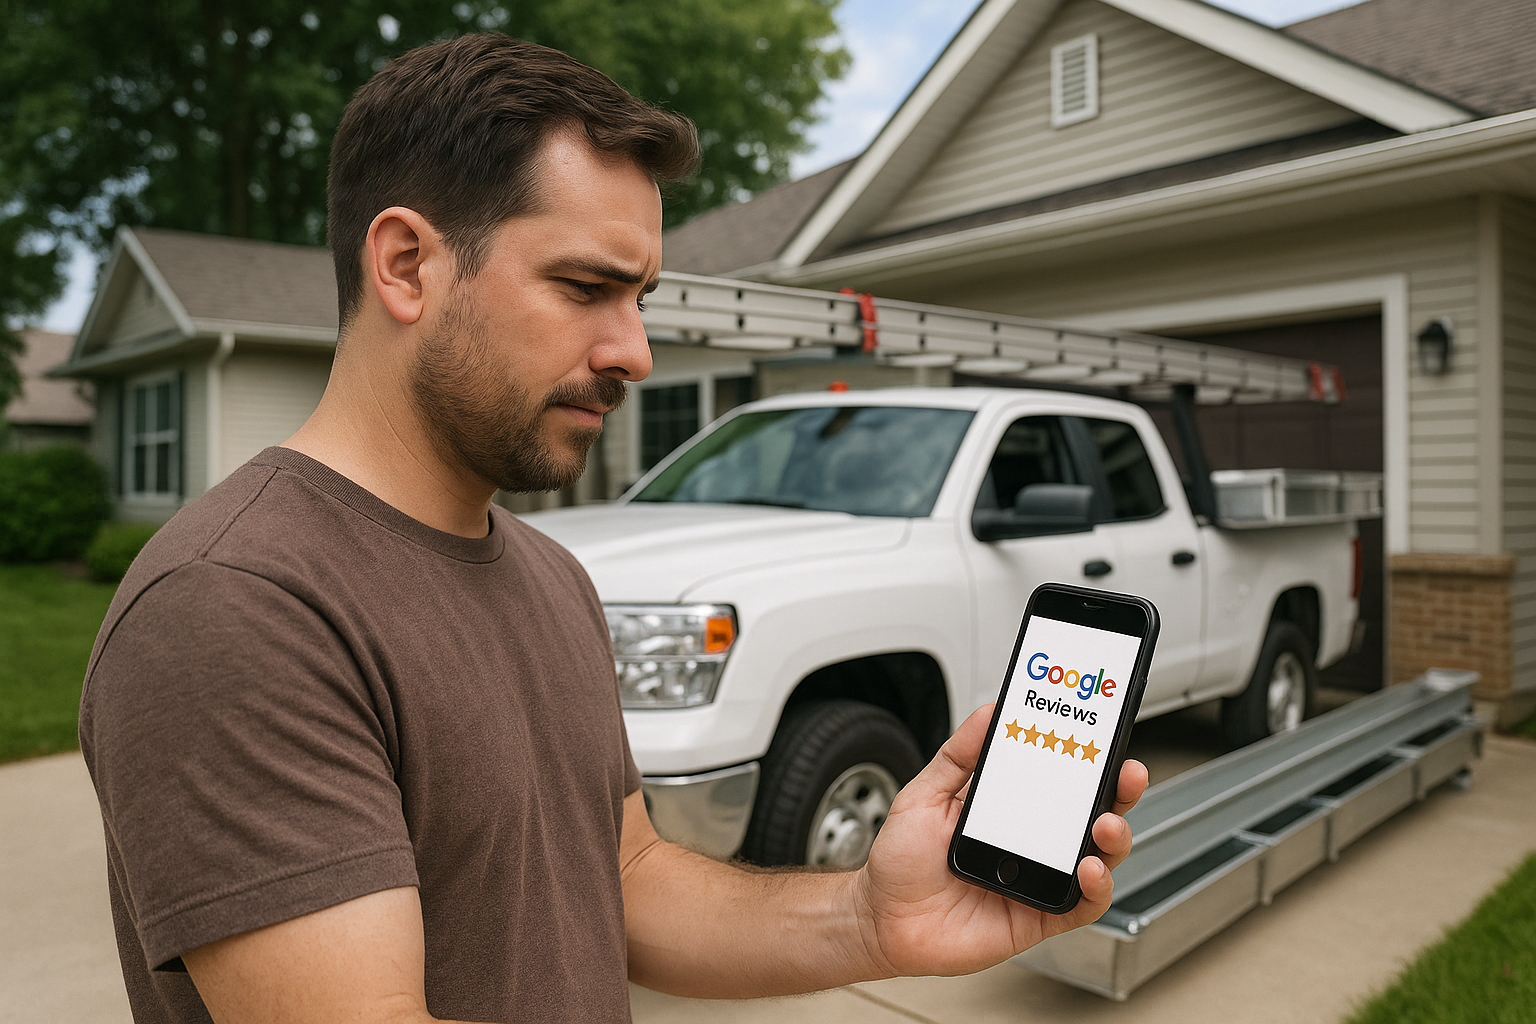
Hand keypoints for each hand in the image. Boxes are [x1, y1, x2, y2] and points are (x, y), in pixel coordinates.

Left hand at [850, 704, 1147, 978]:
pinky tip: (1089, 869)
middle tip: (1126, 772)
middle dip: (1118, 790)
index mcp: (1008, 807)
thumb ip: (959, 755)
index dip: (1086, 756)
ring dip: (1113, 837)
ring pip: (1098, 856)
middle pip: (1091, 812)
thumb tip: (989, 713)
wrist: (882, 919)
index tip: (1101, 731)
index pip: (1059, 777)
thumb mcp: (925, 794)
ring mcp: (1039, 879)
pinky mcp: (1039, 917)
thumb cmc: (901, 861)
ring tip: (1106, 823)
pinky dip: (1096, 888)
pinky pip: (1082, 905)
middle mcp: (1031, 842)